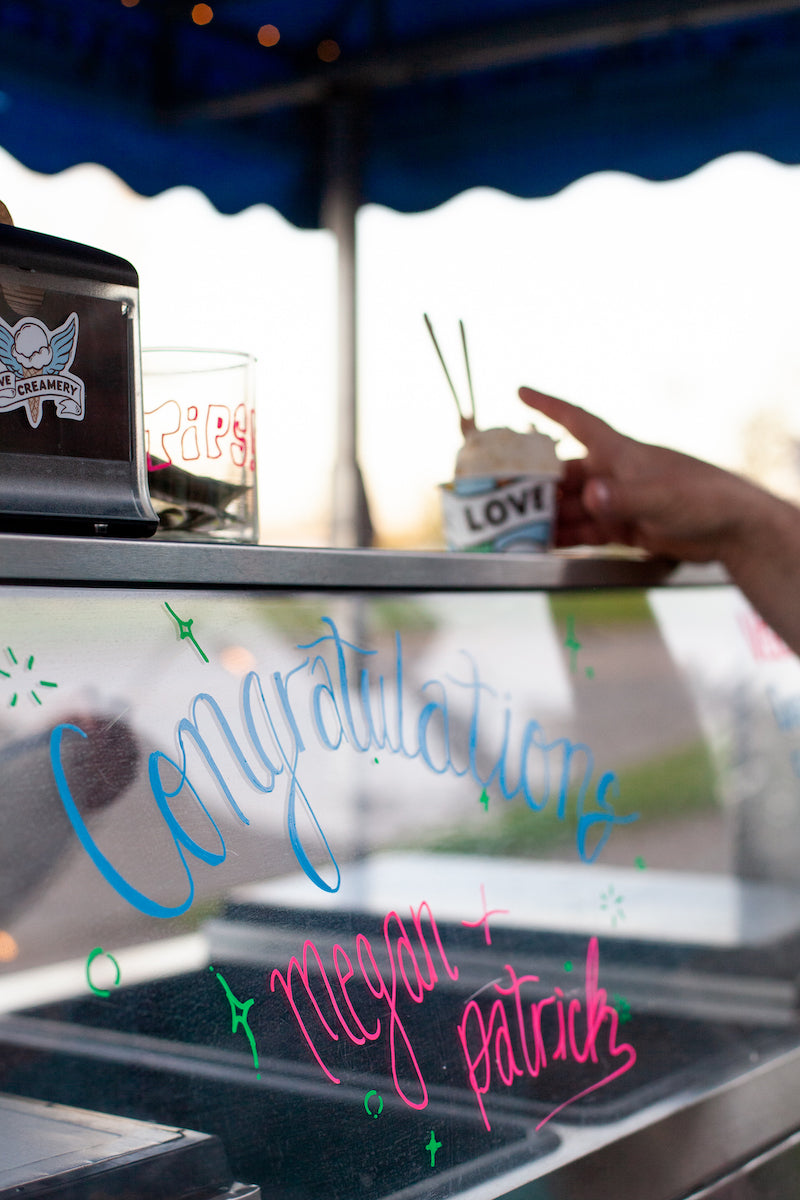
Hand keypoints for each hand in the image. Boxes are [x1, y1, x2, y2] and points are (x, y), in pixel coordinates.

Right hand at [518, 386, 765, 562]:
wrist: (733, 528)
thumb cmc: (703, 498)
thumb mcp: (661, 497)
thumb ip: (623, 497)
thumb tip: (591, 496)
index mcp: (619, 452)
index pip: (576, 421)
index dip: (548, 405)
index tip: (520, 392)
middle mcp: (614, 473)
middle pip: (564, 476)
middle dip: (535, 486)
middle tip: (503, 498)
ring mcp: (618, 501)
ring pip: (571, 506)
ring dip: (547, 517)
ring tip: (517, 529)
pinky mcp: (625, 527)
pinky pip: (585, 530)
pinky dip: (566, 537)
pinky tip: (546, 544)